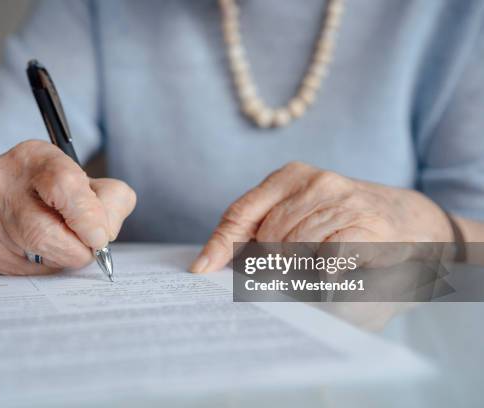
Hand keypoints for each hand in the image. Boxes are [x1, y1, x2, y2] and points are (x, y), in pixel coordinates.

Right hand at [0, 140, 135, 274]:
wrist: (3, 198)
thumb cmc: (54, 189)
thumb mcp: (87, 180)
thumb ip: (110, 201)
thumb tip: (104, 236)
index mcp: (34, 157)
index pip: (64, 185)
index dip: (89, 217)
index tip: (100, 236)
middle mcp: (2, 184)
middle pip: (45, 233)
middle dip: (78, 248)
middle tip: (90, 246)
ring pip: (40, 257)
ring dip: (65, 258)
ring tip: (64, 240)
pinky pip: (31, 272)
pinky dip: (48, 266)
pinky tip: (44, 249)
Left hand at [191, 161, 451, 272]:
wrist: (406, 221)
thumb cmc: (339, 223)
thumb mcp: (295, 216)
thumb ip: (253, 232)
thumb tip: (208, 264)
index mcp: (289, 176)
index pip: (241, 212)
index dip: (220, 244)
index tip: (201, 271)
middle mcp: (315, 181)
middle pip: (267, 237)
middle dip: (270, 263)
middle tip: (287, 272)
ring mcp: (342, 200)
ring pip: (295, 249)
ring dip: (299, 270)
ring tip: (315, 269)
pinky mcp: (367, 224)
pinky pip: (328, 256)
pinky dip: (323, 272)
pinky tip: (330, 275)